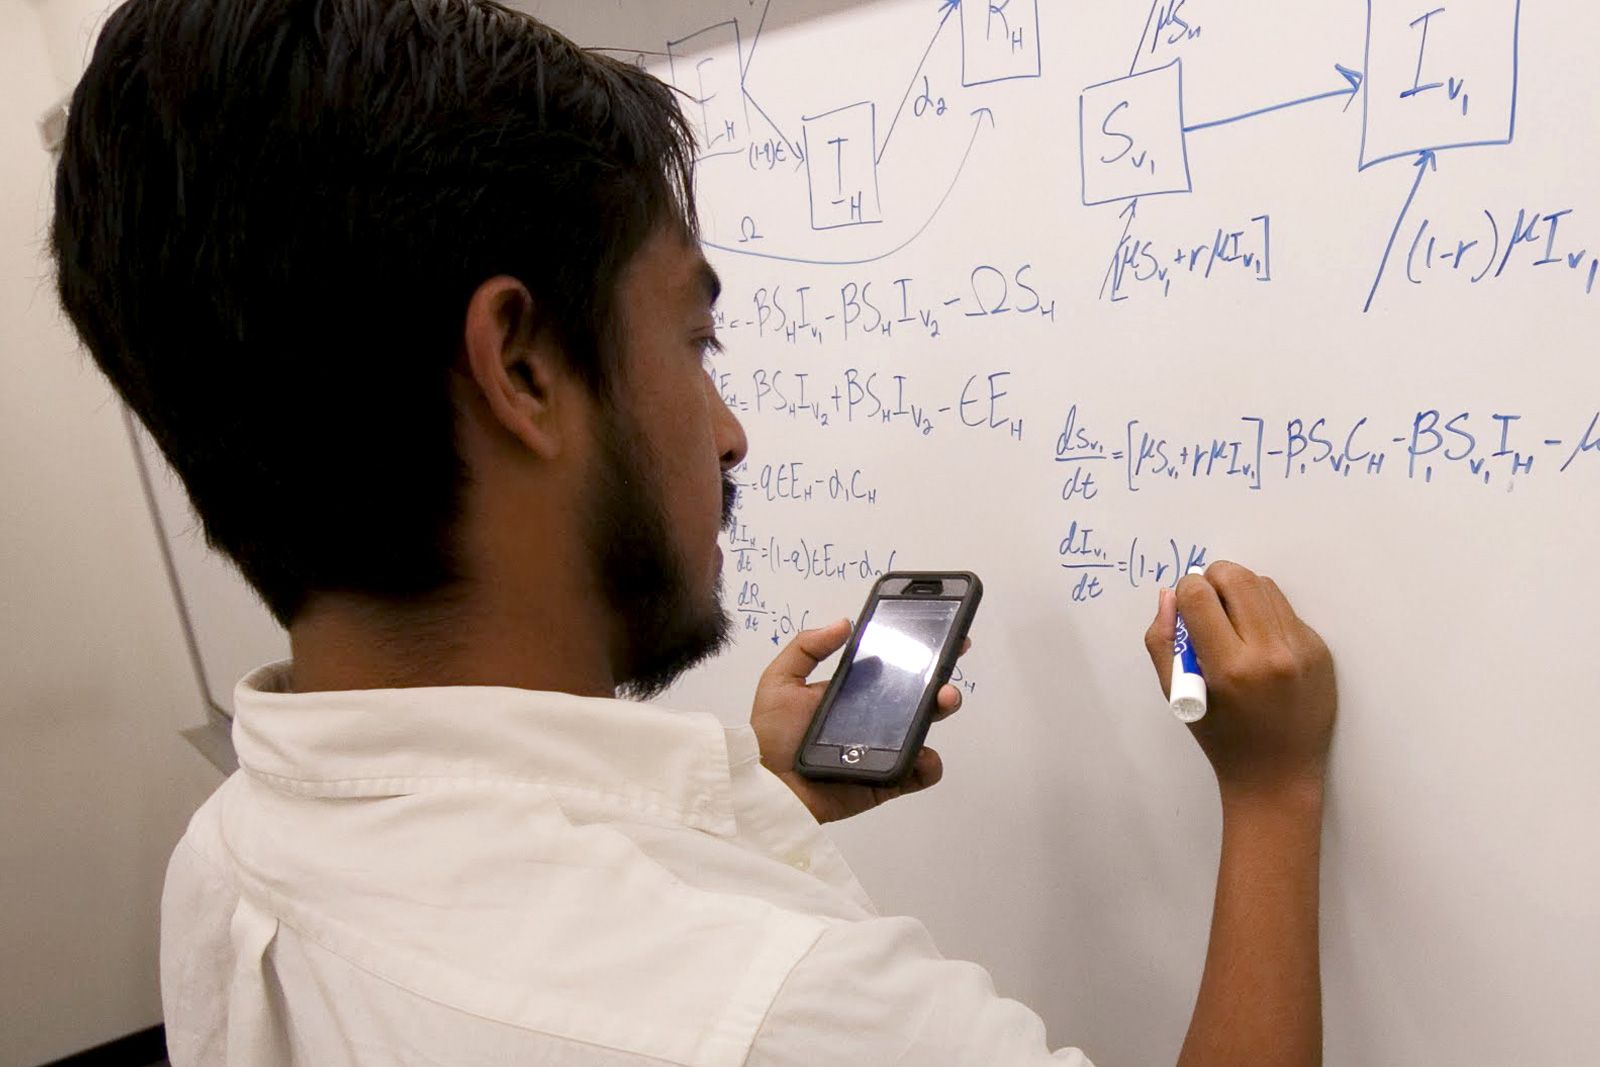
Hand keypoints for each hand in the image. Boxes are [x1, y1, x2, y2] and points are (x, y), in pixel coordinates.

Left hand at [750, 618, 966, 823]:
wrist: (768, 788)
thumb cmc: (771, 736)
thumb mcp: (780, 681)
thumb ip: (807, 647)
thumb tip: (845, 622)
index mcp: (852, 692)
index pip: (891, 667)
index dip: (916, 650)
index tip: (936, 632)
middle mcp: (873, 717)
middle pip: (917, 694)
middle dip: (939, 676)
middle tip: (945, 666)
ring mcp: (883, 749)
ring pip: (924, 727)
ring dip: (940, 710)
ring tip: (943, 700)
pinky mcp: (887, 780)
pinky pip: (918, 773)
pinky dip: (929, 764)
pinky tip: (922, 754)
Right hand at [1145, 561, 1335, 798]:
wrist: (1279, 777)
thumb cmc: (1221, 740)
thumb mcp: (1178, 695)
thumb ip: (1163, 642)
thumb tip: (1170, 595)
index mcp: (1229, 668)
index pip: (1199, 596)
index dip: (1185, 589)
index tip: (1185, 604)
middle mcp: (1271, 653)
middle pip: (1237, 577)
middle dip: (1213, 579)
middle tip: (1206, 601)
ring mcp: (1303, 650)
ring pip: (1265, 586)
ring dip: (1241, 592)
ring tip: (1232, 621)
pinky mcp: (1321, 651)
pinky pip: (1286, 610)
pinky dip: (1265, 614)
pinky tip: (1258, 642)